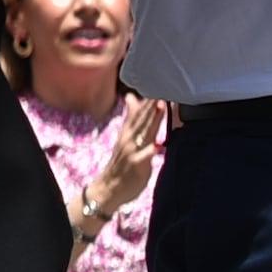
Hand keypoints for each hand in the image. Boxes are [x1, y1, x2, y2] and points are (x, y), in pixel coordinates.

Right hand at [75, 99, 165, 234]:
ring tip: (161, 105)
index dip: (149, 99)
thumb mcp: (126, 138)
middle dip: (152, 103)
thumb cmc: (121, 164)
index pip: (139, 112)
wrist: (108, 188)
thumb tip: (132, 98)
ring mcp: (132, 151)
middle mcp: (129, 139)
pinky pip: (145, 156)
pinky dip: (151, 150)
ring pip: (144, 131)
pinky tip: (159, 145)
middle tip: (162, 87)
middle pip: (143, 118)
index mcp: (128, 132)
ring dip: (153, 119)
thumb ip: (132, 119)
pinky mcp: (136, 165)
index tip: (158, 83)